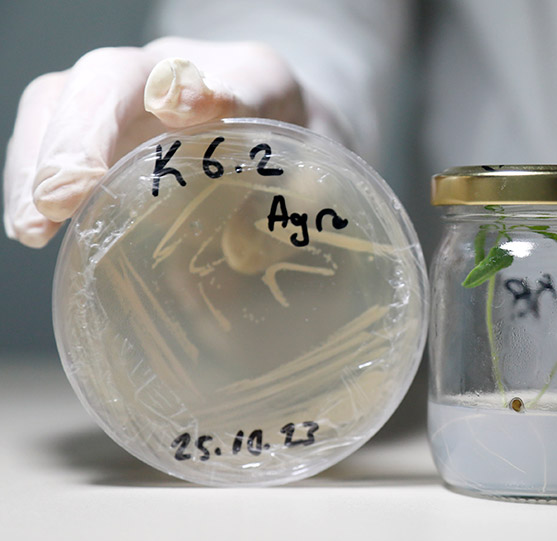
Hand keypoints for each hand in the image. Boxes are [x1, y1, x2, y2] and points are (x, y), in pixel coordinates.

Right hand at [3, 37, 306, 247]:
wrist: (281, 137)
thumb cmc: (298, 164)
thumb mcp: (323, 185)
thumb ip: (306, 208)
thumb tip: (248, 251)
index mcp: (259, 80)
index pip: (240, 80)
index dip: (211, 92)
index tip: (186, 109)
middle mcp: (183, 72)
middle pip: (120, 76)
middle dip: (88, 131)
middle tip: (68, 194)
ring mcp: (130, 93)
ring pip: (67, 96)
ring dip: (43, 159)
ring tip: (35, 224)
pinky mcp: (96, 125)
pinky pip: (48, 132)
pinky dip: (31, 179)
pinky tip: (32, 226)